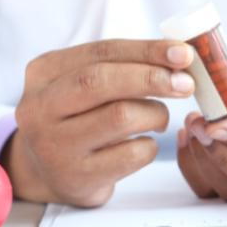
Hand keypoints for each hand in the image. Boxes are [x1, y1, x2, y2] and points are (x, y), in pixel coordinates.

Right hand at [0, 39, 194, 206]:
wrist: (49, 170)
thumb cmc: (78, 117)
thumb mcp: (84, 83)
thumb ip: (122, 65)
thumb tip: (179, 55)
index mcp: (43, 72)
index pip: (101, 52)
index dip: (147, 50)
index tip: (183, 52)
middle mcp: (40, 107)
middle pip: (102, 81)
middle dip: (151, 78)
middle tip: (186, 83)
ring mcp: (55, 145)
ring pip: (121, 116)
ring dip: (155, 113)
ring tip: (159, 117)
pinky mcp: (77, 177)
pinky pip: (131, 154)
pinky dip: (150, 146)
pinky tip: (144, 143)